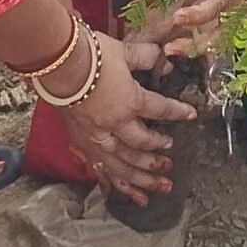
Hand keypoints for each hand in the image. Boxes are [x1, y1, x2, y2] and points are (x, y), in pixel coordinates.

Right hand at [60, 33, 197, 203]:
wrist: (56, 65)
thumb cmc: (89, 55)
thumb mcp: (122, 51)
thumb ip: (144, 56)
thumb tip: (162, 57)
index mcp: (130, 102)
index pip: (160, 110)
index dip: (177, 113)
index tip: (190, 116)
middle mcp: (116, 126)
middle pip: (142, 147)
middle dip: (158, 158)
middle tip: (169, 165)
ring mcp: (96, 138)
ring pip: (123, 167)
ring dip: (142, 180)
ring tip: (158, 188)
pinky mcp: (80, 144)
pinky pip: (98, 169)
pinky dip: (111, 183)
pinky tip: (119, 195)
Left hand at [150, 0, 246, 43]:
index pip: (220, 2)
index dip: (198, 13)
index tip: (177, 18)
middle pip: (223, 26)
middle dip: (197, 40)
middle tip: (170, 49)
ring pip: (233, 32)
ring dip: (208, 41)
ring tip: (185, 48)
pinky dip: (228, 35)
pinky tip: (212, 40)